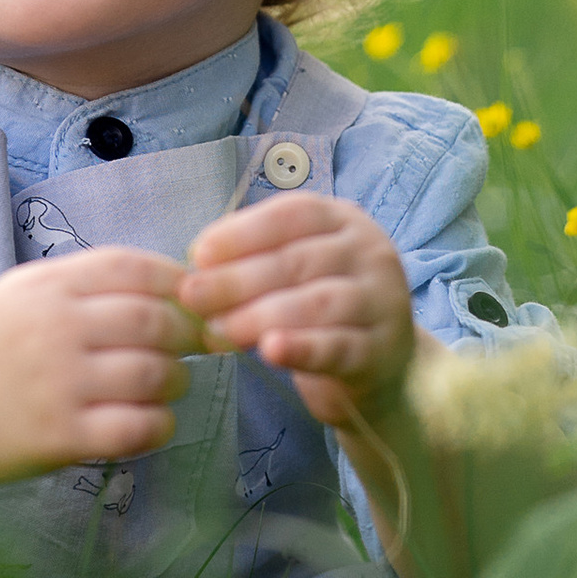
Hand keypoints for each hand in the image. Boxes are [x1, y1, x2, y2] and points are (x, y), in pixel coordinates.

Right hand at [0, 248, 197, 483]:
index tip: (196, 299)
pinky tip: (155, 421)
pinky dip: (161, 425)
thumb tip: (183, 284)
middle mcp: (49, 329)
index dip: (177, 280)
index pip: (130, 267)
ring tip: (172, 382)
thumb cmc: (3, 349)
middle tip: (195, 345)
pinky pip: (136, 427)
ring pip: (151, 374)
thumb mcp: (28, 295)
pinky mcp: (61, 435)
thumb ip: (92, 282)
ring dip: (178, 379)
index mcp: (44, 287)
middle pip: (149, 320)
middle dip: (187, 332)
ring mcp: (55, 384)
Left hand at [178, 194, 414, 433]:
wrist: (383, 363)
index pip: (294, 214)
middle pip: (298, 261)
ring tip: (218, 330)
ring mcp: (381, 302)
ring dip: (260, 315)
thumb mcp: (297, 269)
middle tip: (193, 297)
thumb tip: (198, 261)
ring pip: (317, 303)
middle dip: (238, 279)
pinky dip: (302, 348)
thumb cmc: (324, 307)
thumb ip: (255, 258)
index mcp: (344, 221)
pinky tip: (271, 350)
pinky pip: (338, 347)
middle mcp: (369, 253)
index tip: (199, 254)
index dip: (244, 232)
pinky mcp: (381, 351)